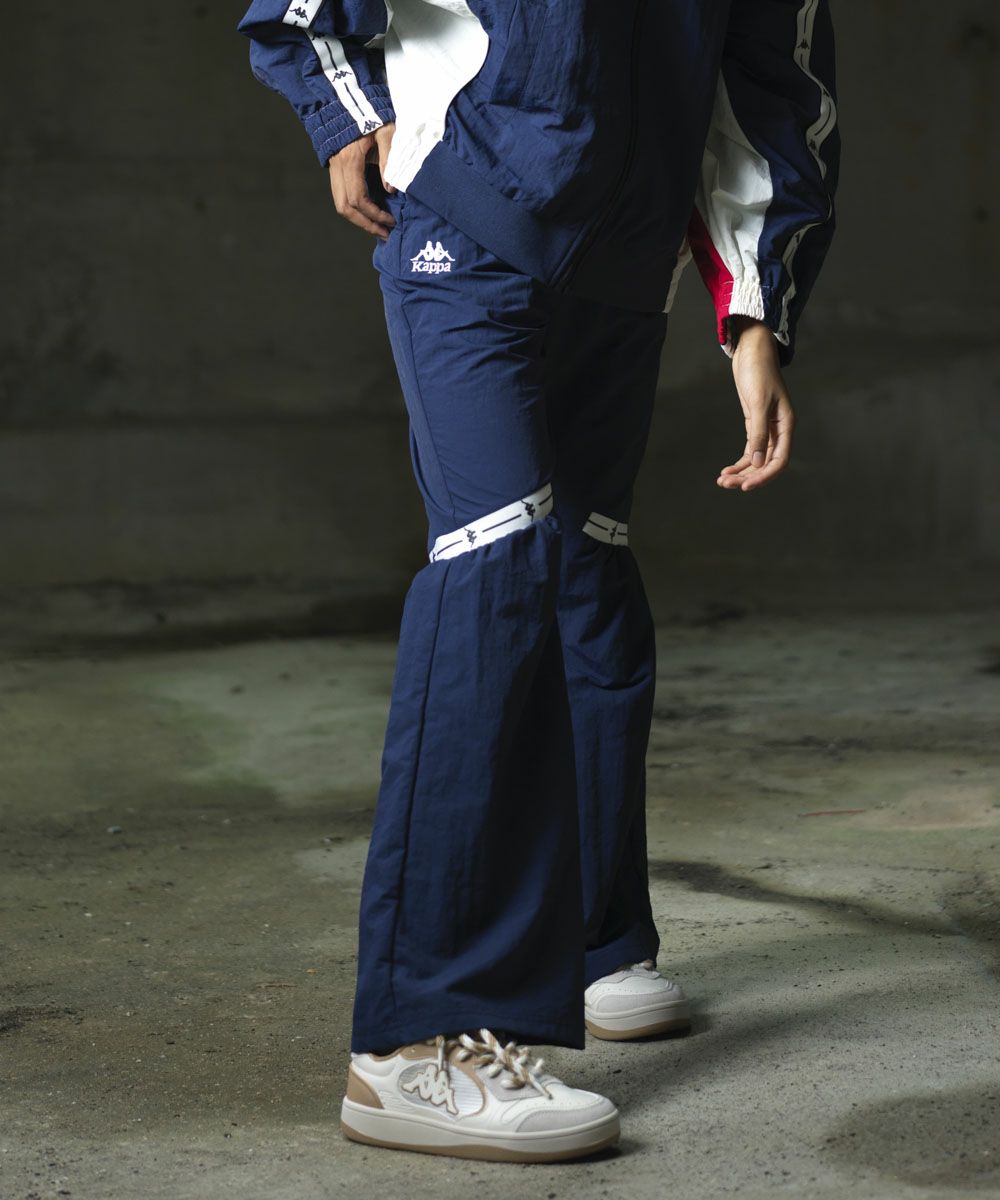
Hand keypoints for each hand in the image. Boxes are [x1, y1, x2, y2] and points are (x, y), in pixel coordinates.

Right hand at [327, 122, 396, 238]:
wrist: (346, 97)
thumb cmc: (370, 112)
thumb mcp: (386, 131)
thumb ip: (388, 160)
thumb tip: (390, 190)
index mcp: (350, 160)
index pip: (359, 199)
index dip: (374, 214)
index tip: (390, 221)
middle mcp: (338, 167)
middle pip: (345, 207)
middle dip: (365, 224)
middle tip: (383, 233)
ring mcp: (333, 168)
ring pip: (340, 204)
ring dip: (358, 219)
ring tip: (377, 227)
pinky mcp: (334, 167)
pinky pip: (341, 195)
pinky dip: (354, 208)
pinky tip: (369, 212)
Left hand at [716, 316, 794, 491]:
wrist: (751, 352)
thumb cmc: (758, 373)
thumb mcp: (758, 403)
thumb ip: (758, 433)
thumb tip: (758, 462)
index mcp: (786, 425)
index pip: (780, 460)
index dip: (764, 476)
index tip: (745, 486)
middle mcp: (779, 430)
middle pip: (767, 463)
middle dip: (747, 476)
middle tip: (726, 484)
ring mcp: (766, 428)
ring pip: (757, 459)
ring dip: (741, 472)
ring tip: (721, 481)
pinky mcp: (754, 424)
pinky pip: (750, 450)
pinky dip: (739, 462)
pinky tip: (726, 471)